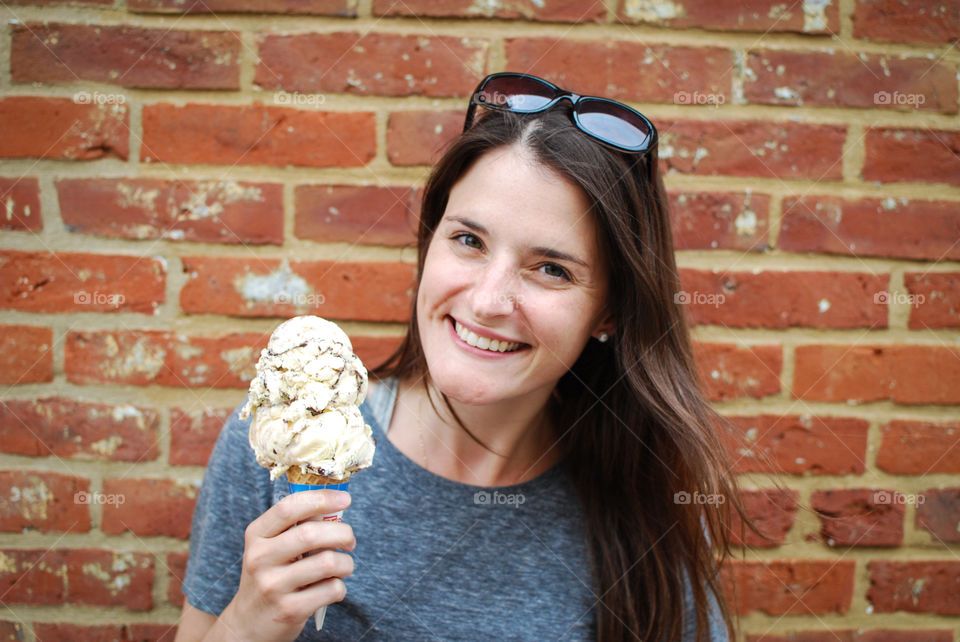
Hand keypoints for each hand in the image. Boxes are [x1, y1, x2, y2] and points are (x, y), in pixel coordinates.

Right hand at [214, 490, 355, 641]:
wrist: (248, 624)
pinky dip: (340, 587)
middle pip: (311, 534)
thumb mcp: (270, 548)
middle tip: (350, 540)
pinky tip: (330, 588)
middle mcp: (260, 558)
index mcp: (257, 535)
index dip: (322, 499)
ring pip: (328, 562)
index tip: (345, 499)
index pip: (289, 507)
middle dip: (343, 533)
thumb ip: (297, 527)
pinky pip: (331, 589)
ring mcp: (273, 586)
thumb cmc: (270, 576)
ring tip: (342, 567)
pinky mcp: (289, 610)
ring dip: (346, 563)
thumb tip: (337, 505)